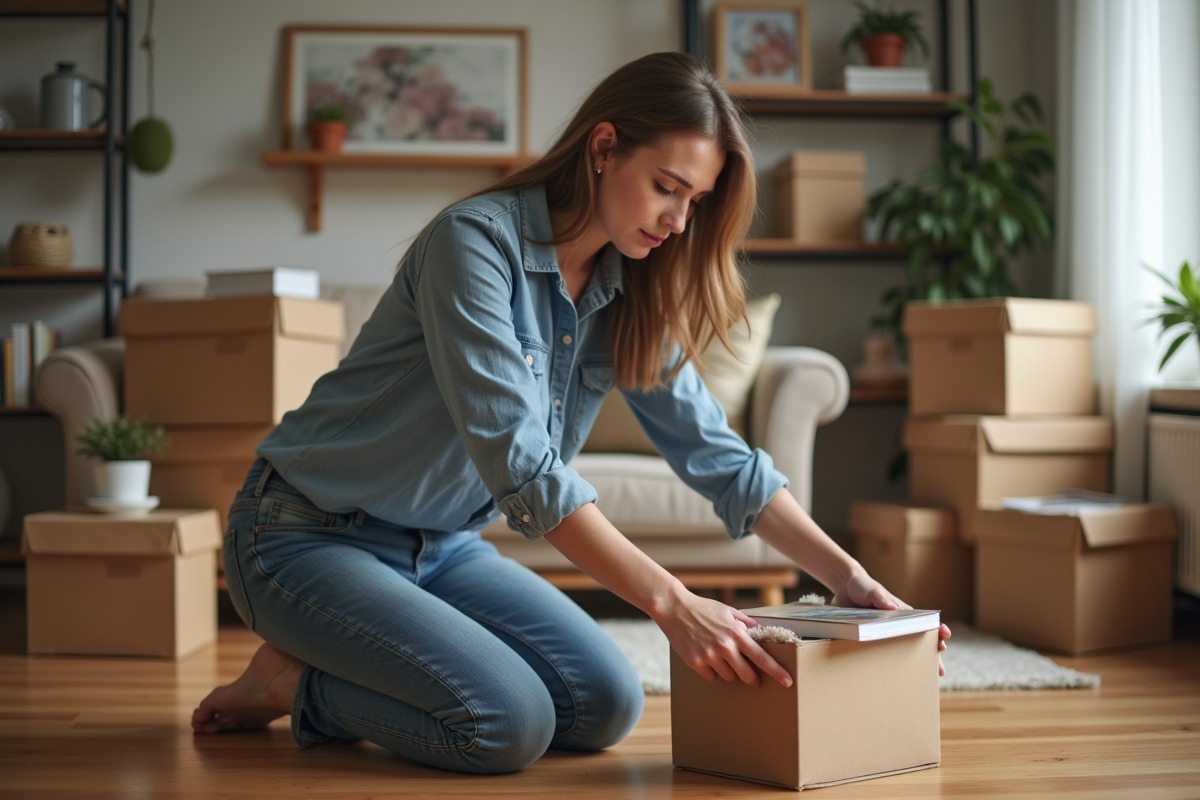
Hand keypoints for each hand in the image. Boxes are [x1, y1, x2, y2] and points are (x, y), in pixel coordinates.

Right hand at [652, 590, 792, 687]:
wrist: (674, 608)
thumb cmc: (703, 608)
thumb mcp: (728, 611)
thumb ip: (744, 623)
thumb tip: (758, 631)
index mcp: (736, 633)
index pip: (761, 657)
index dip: (777, 671)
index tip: (788, 682)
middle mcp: (725, 646)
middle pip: (747, 674)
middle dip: (752, 679)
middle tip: (753, 679)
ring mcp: (709, 656)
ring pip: (728, 677)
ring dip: (728, 671)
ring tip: (719, 656)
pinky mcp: (695, 662)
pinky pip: (711, 676)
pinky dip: (711, 670)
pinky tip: (705, 657)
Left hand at [832, 570, 951, 676]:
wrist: (845, 589)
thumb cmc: (864, 588)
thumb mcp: (872, 591)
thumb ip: (881, 598)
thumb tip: (892, 607)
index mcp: (904, 613)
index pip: (926, 623)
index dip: (938, 630)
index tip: (944, 635)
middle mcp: (899, 625)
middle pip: (920, 642)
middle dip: (932, 656)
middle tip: (940, 670)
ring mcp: (887, 634)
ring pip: (904, 652)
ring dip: (915, 665)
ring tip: (924, 679)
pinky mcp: (873, 640)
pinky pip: (883, 654)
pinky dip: (890, 665)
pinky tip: (893, 678)